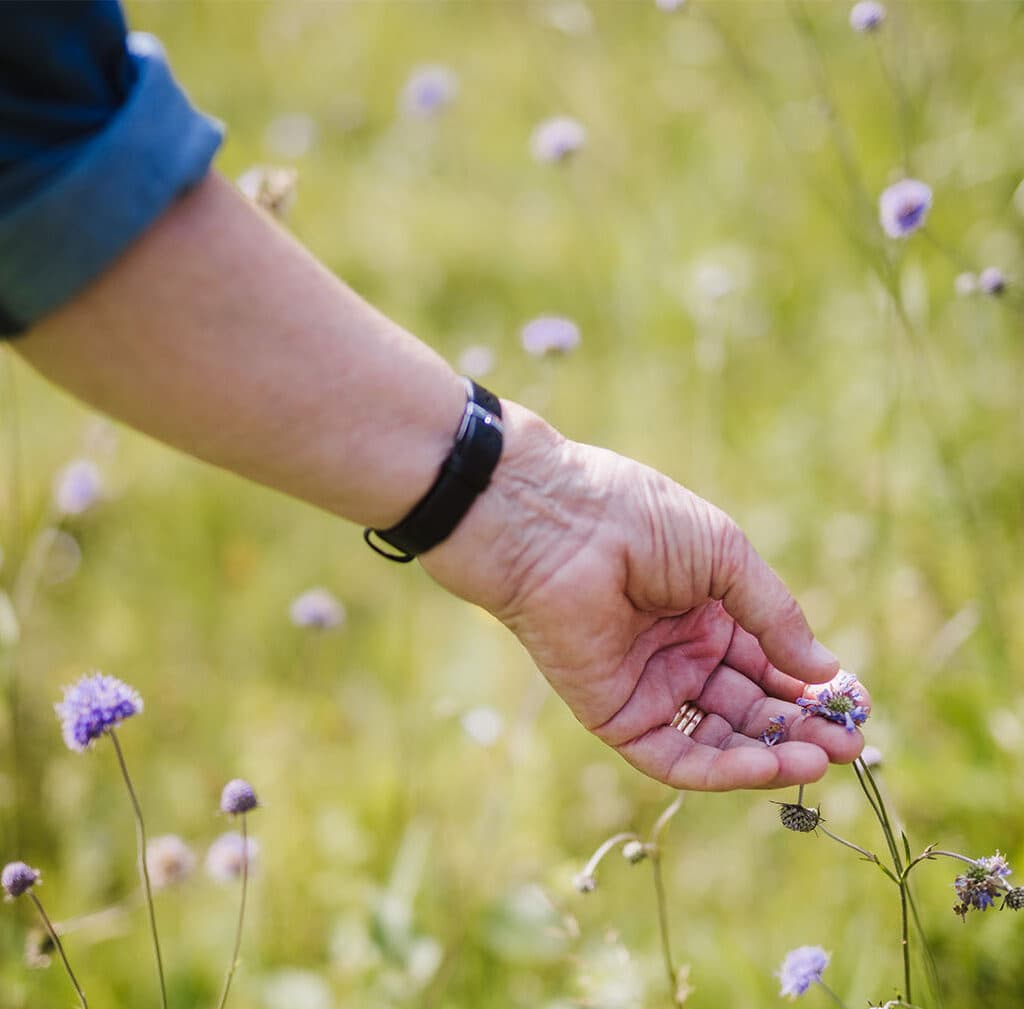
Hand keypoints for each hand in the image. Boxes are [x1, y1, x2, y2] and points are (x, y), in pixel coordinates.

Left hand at [422, 402, 867, 790]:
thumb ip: (775, 616)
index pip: (770, 659)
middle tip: (850, 745)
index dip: (813, 683)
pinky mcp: (615, 715)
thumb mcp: (726, 557)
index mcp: (705, 607)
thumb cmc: (639, 520)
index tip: (856, 704)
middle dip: (801, 725)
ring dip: (772, 752)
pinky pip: (675, 754)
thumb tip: (824, 671)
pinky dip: (723, 767)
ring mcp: (648, 685)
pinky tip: (770, 767)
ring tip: (822, 758)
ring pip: (719, 735)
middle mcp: (679, 650)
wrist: (556, 523)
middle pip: (751, 703)